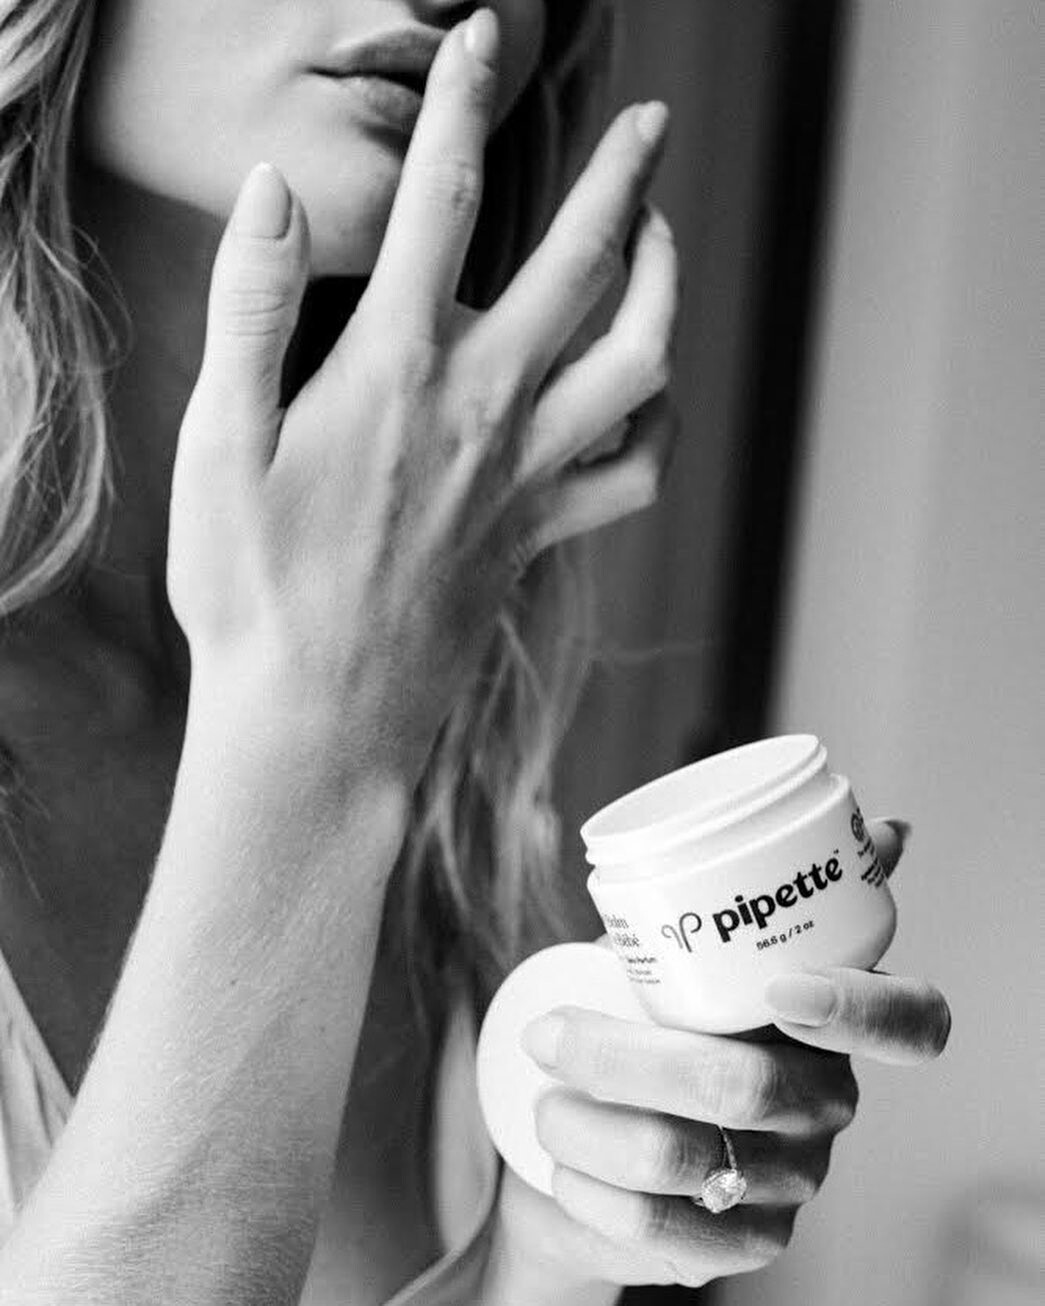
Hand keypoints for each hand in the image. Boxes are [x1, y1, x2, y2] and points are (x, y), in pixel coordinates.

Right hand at [167, 8, 680, 784]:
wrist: (317, 719)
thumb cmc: (253, 588)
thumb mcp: (218, 440)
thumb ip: (253, 305)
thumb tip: (280, 188)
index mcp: (395, 370)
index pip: (438, 201)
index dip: (460, 102)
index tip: (482, 39)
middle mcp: (481, 410)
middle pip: (579, 265)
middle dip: (620, 177)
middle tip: (649, 123)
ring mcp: (525, 477)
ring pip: (638, 362)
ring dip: (664, 289)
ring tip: (661, 240)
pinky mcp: (543, 536)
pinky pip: (634, 473)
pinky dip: (655, 424)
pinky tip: (646, 392)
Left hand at [496, 819, 950, 1291]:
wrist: (593, 1150)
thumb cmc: (643, 1026)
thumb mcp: (677, 951)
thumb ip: (731, 892)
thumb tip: (875, 823)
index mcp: (831, 1022)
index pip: (911, 1022)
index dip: (860, 1006)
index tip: (778, 987)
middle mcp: (827, 1103)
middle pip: (748, 1085)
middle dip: (624, 1057)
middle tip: (548, 1036)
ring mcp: (793, 1181)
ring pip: (689, 1156)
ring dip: (589, 1123)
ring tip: (541, 1097)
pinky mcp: (746, 1247)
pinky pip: (665, 1230)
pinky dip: (593, 1192)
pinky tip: (558, 1165)